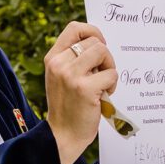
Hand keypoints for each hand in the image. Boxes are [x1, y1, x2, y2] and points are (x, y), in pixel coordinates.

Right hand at [44, 22, 117, 163]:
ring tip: (104, 85)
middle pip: (95, 42)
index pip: (75, 28)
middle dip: (105, 57)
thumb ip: (74, 60)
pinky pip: (111, 74)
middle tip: (103, 75)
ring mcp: (71, 75)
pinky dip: (112, 85)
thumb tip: (99, 43)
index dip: (93, 31)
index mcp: (52, 58)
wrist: (63, 135)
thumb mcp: (62, 77)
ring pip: (103, 52)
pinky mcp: (85, 88)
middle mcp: (59, 63)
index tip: (101, 44)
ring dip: (110, 68)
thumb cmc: (68, 106)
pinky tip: (103, 97)